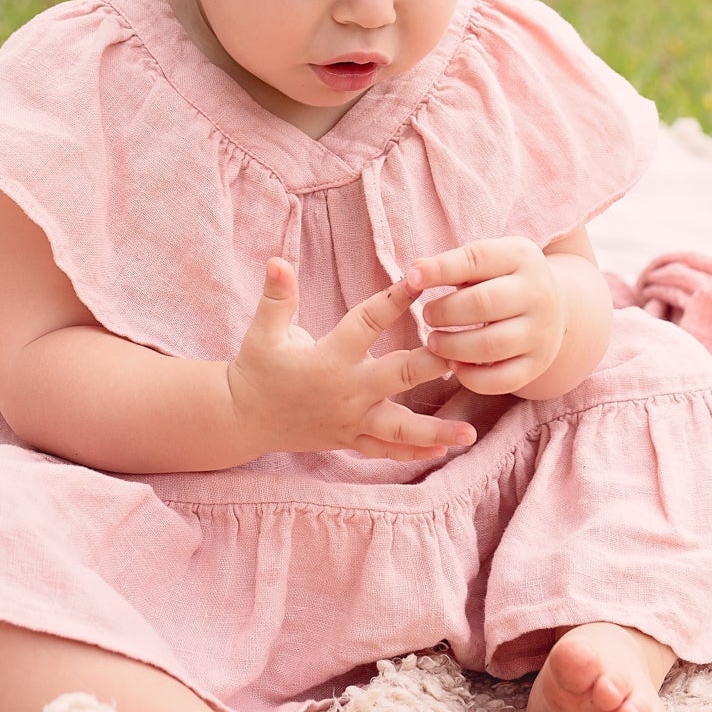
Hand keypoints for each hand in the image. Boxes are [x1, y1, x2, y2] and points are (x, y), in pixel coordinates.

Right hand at [227, 258, 477, 461]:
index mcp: (329, 358)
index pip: (367, 322)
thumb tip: (276, 260)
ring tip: (468, 434)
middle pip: (396, 377)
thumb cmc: (257, 369)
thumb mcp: (262, 331)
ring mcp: (350, 420)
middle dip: (431, 367)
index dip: (393, 299)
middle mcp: (346, 391)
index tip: (420, 279)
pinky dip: (414, 451)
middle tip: (463, 358)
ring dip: (435, 431)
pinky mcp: (349, 440)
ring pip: (399, 428)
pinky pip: (386, 449)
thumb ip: (276, 297)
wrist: (243, 419)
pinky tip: (443, 449)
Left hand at [407, 239, 566, 395]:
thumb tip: (415, 270)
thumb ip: (450, 264)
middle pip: (483, 304)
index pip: (477, 259)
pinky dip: (472, 378)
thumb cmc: (504, 279)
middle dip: (445, 311)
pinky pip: (503, 380)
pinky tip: (454, 366)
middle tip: (427, 316)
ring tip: (433, 342)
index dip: (440, 269)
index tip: (412, 278)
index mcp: (521, 257)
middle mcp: (537, 292)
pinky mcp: (538, 364)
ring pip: (490, 346)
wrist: (556, 305)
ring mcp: (541, 331)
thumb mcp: (486, 260)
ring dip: (452, 347)